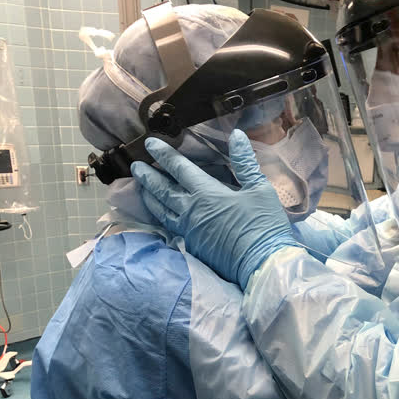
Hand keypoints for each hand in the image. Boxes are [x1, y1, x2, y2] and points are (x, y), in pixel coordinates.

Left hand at [131, 130, 296, 289]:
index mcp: (207, 194)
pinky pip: (170, 227)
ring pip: (161, 210)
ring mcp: (190, 231)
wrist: (262, 263)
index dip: (165, 154)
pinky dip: (161, 216)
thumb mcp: (260, 188)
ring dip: (149, 197)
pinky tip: (161, 214)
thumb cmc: (264, 223)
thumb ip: (245, 162)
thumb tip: (237, 136)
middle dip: (148, 176)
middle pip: (162, 190)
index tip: (150, 143)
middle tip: (135, 165)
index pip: (179, 169)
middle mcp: (191, 211)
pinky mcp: (193, 246)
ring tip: (142, 188)